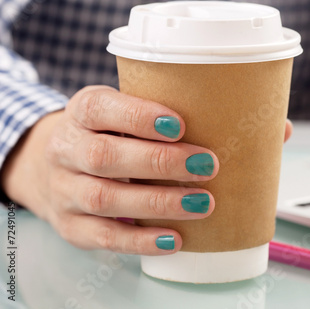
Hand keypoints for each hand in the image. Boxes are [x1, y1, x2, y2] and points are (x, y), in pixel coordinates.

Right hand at [1, 85, 219, 254]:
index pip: (100, 109)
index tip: (179, 126)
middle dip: (159, 162)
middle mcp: (65, 150)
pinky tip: (175, 239)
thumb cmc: (108, 136)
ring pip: (104, 199)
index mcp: (80, 113)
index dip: (138, 117)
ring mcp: (63, 191)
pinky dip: (141, 240)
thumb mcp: (119, 113)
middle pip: (103, 156)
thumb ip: (152, 116)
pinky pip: (103, 237)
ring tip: (202, 203)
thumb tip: (218, 123)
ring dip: (157, 203)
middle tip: (207, 166)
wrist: (51, 168)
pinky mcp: (71, 226)